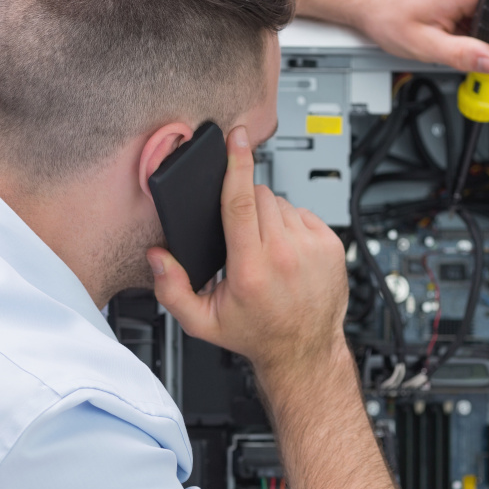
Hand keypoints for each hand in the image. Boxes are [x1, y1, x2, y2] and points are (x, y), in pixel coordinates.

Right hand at [147, 126, 348, 377]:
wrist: (305, 350)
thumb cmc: (256, 334)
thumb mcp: (202, 322)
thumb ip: (171, 290)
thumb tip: (157, 257)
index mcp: (250, 268)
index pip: (241, 202)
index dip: (236, 163)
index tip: (236, 138)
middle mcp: (284, 255)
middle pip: (259, 197)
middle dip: (245, 206)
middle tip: (243, 239)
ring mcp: (312, 248)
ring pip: (282, 203)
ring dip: (269, 217)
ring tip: (267, 250)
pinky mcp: (330, 245)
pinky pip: (303, 213)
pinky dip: (291, 225)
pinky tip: (286, 251)